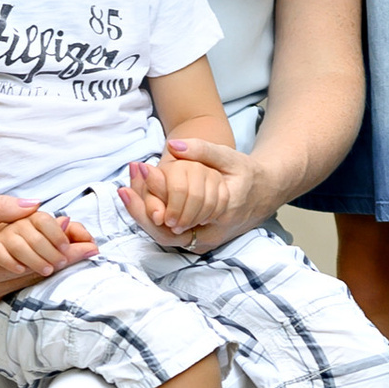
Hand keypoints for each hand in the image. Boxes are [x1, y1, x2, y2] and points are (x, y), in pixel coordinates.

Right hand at [0, 192, 72, 306]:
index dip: (55, 253)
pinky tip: (57, 260)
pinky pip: (17, 282)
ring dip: (53, 268)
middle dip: (63, 263)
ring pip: (26, 282)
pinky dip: (36, 270)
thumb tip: (35, 204)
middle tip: (92, 248)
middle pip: (32, 276)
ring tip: (83, 253)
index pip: (27, 264)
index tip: (80, 243)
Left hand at [121, 136, 262, 254]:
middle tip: (124, 189)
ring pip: (165, 237)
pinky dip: (153, 219)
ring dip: (143, 215)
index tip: (139, 177)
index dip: (155, 202)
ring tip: (126, 190)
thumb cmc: (246, 175)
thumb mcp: (229, 157)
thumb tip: (173, 145)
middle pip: (166, 233)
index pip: (180, 215)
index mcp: (223, 212)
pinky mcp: (198, 242)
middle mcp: (212, 234)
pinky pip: (170, 235)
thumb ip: (203, 150)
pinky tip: (139, 200)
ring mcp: (205, 242)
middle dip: (141, 211)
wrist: (264, 195)